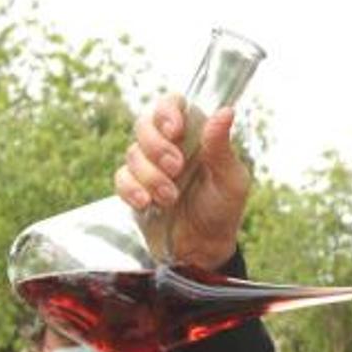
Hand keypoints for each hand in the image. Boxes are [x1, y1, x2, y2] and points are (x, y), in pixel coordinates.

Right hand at [114, 94, 249, 269]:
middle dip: (157, 146)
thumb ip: (222, 147)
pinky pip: (121, 179)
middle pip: (145, 125)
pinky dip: (132, 189)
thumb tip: (226, 111)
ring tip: (170, 197)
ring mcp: (149, 167)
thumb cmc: (222, 209)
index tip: (175, 130)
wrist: (205, 248)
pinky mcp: (135, 189)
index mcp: (193, 135)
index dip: (167, 111)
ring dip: (151, 175)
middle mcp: (167, 146)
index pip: (171, 104)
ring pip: (132, 154)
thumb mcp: (231, 180)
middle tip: (176, 168)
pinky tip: (147, 203)